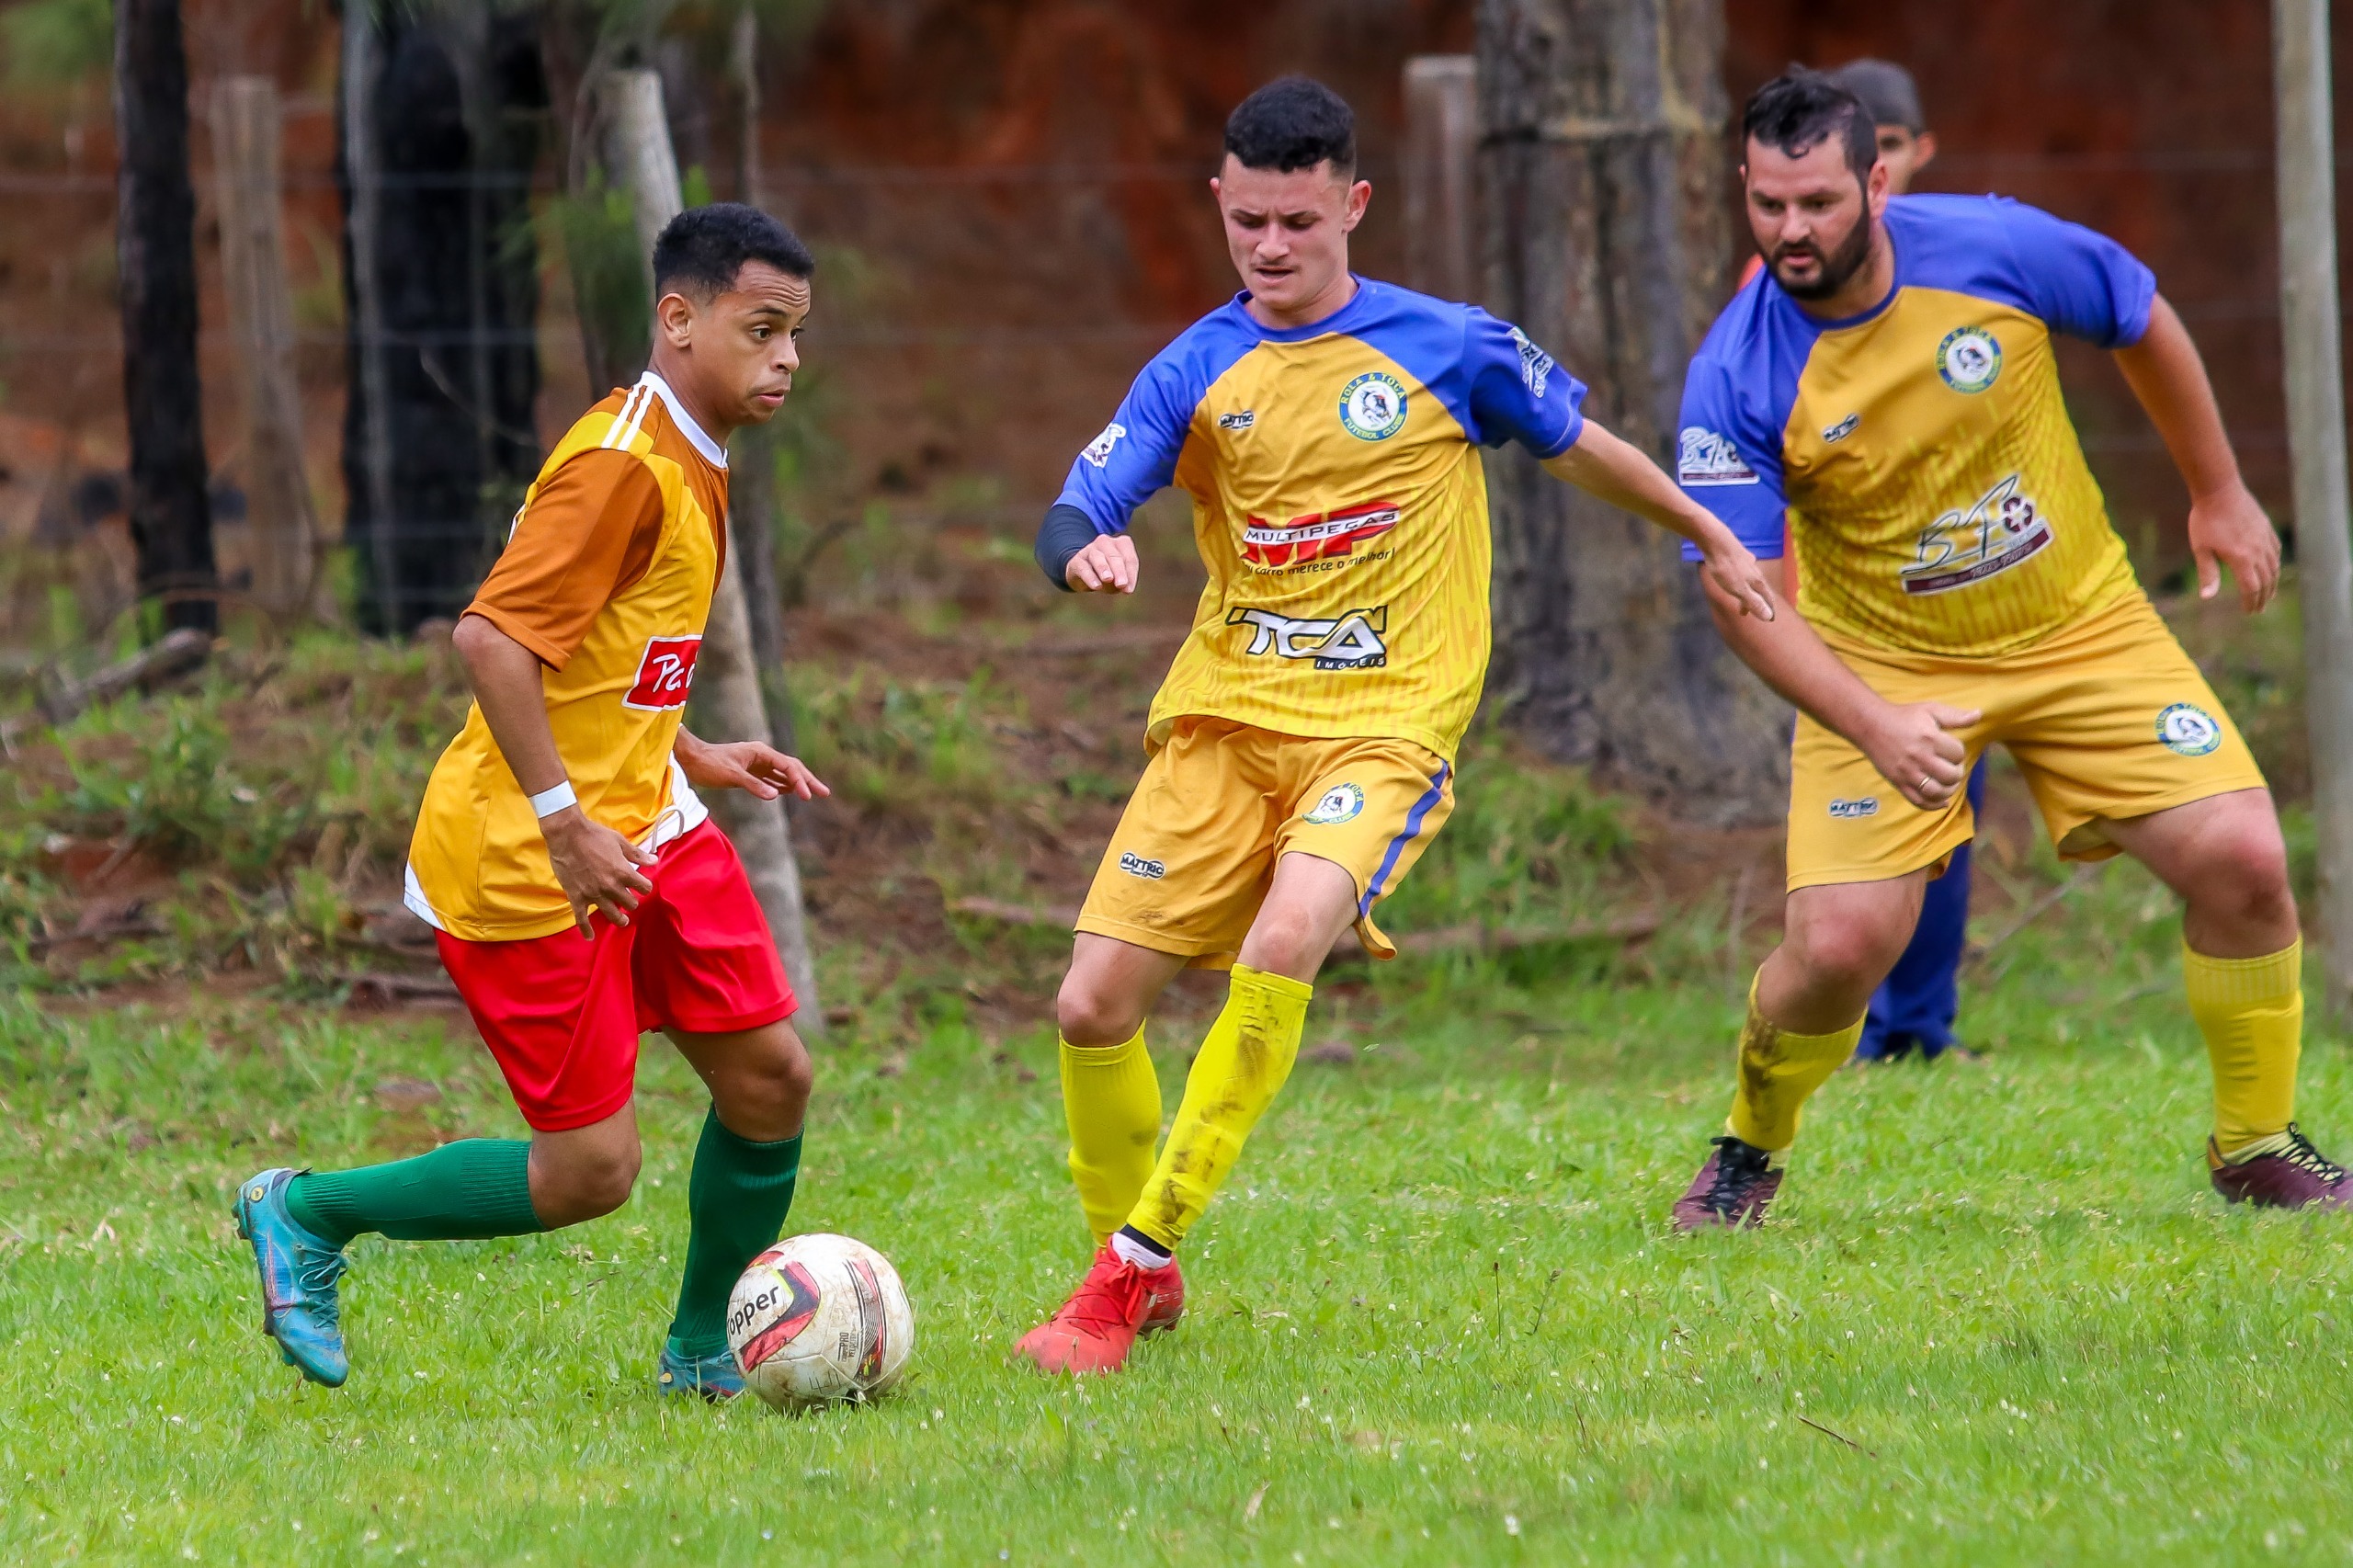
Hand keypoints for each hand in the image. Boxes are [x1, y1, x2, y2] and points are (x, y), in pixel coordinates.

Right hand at [541, 808, 656, 935]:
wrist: (567, 834)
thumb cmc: (594, 835)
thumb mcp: (620, 842)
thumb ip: (637, 855)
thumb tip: (655, 861)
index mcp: (623, 872)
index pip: (644, 888)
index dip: (645, 886)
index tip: (642, 885)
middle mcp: (611, 886)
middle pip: (630, 903)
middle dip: (632, 901)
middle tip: (629, 899)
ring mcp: (593, 894)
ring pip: (612, 915)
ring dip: (619, 918)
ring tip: (622, 920)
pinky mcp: (577, 897)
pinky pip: (581, 919)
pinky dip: (586, 929)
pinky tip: (590, 937)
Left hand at [677, 739, 831, 802]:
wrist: (690, 759)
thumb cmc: (709, 764)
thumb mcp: (732, 776)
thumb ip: (754, 786)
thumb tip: (776, 796)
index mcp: (761, 752)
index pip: (788, 766)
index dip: (800, 781)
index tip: (807, 796)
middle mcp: (762, 756)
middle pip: (791, 767)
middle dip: (808, 780)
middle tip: (824, 793)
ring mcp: (756, 763)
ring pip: (783, 774)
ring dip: (797, 784)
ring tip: (812, 794)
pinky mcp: (749, 772)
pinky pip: (771, 779)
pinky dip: (782, 786)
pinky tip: (789, 792)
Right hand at [1066, 533, 1139, 592]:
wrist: (1083, 574)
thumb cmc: (1107, 574)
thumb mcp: (1118, 578)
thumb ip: (1124, 582)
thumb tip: (1125, 588)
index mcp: (1121, 544)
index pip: (1129, 558)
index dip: (1130, 574)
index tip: (1128, 591)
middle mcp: (1105, 542)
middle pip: (1114, 556)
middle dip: (1119, 571)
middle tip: (1122, 584)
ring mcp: (1089, 549)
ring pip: (1098, 557)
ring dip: (1103, 568)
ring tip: (1108, 579)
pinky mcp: (1076, 560)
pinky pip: (1083, 568)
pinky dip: (1090, 577)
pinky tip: (1096, 586)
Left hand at [1694, 528, 1776, 621]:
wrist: (1715, 540)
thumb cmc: (1726, 568)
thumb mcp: (1739, 589)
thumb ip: (1753, 602)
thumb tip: (1769, 617)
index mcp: (1757, 581)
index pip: (1768, 598)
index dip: (1769, 609)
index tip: (1771, 619)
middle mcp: (1755, 571)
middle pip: (1760, 590)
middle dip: (1758, 602)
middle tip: (1754, 613)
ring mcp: (1747, 562)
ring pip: (1752, 580)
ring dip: (1750, 591)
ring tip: (1743, 598)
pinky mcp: (1738, 554)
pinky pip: (1744, 571)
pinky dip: (1743, 580)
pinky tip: (1739, 576)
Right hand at [1860, 701, 1979, 810]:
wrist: (1870, 725)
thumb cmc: (1903, 716)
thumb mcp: (1930, 710)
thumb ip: (1956, 716)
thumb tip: (1979, 715)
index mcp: (1929, 738)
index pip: (1958, 754)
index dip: (1958, 752)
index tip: (1950, 748)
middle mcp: (1919, 757)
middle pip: (1951, 776)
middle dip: (1957, 772)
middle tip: (1952, 766)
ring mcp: (1907, 772)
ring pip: (1936, 792)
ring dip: (1948, 790)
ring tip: (1947, 782)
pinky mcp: (1898, 782)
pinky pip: (1918, 801)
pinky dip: (1933, 805)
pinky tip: (1941, 801)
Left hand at [2187, 483, 2280, 612]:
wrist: (2219, 491)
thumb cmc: (2205, 521)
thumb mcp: (2201, 549)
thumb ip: (2207, 574)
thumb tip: (2207, 598)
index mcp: (2241, 559)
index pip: (2251, 588)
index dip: (2250, 602)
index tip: (2248, 612)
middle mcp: (2257, 551)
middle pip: (2266, 580)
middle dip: (2263, 597)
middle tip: (2258, 609)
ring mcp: (2264, 539)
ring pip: (2274, 566)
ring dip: (2272, 583)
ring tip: (2267, 594)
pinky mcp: (2266, 528)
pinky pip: (2275, 551)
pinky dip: (2275, 564)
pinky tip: (2271, 569)